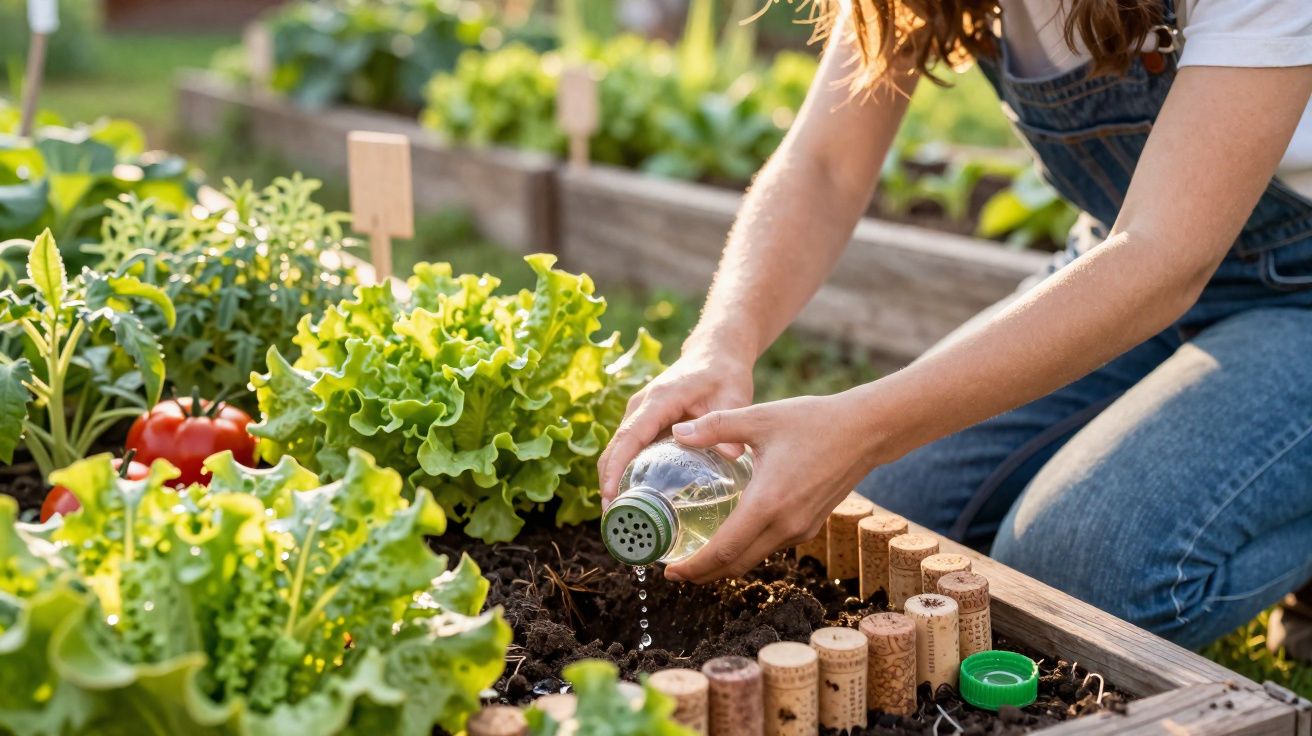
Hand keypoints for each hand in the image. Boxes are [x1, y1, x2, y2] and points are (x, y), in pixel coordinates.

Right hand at [598, 348, 753, 504]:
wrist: (714, 354)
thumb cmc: (723, 374)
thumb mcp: (733, 396)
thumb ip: (727, 424)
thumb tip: (730, 456)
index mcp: (659, 399)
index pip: (630, 436)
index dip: (616, 467)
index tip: (609, 496)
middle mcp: (641, 407)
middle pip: (615, 448)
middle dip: (609, 484)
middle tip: (615, 522)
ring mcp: (639, 415)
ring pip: (617, 451)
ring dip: (614, 481)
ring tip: (622, 519)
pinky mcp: (644, 423)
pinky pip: (628, 450)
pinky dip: (624, 473)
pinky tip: (635, 500)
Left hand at [663, 393, 881, 583]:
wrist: (865, 431)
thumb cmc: (813, 421)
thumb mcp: (760, 417)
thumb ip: (715, 426)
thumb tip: (677, 433)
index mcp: (767, 503)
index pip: (723, 551)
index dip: (694, 568)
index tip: (670, 572)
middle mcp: (784, 526)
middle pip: (736, 566)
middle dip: (703, 574)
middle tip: (676, 571)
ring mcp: (799, 530)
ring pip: (754, 558)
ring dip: (725, 563)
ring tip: (698, 554)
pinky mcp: (810, 527)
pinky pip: (771, 547)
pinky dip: (747, 550)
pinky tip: (733, 534)